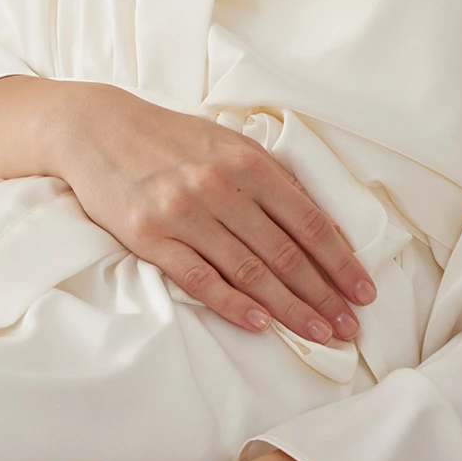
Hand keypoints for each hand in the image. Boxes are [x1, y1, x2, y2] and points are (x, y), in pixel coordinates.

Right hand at [50, 83, 375, 344]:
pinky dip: (232, 304)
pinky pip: (199, 278)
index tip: (362, 289)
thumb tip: (320, 222)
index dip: (340, 260)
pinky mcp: (150, 238)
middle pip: (285, 253)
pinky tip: (260, 324)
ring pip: (249, 271)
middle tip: (350, 326)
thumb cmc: (174, 138)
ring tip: (318, 332)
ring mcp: (184, 215)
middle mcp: (220, 188)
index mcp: (248, 162)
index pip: (309, 221)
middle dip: (323, 294)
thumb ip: (273, 179)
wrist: (99, 128)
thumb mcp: (230, 143)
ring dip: (288, 308)